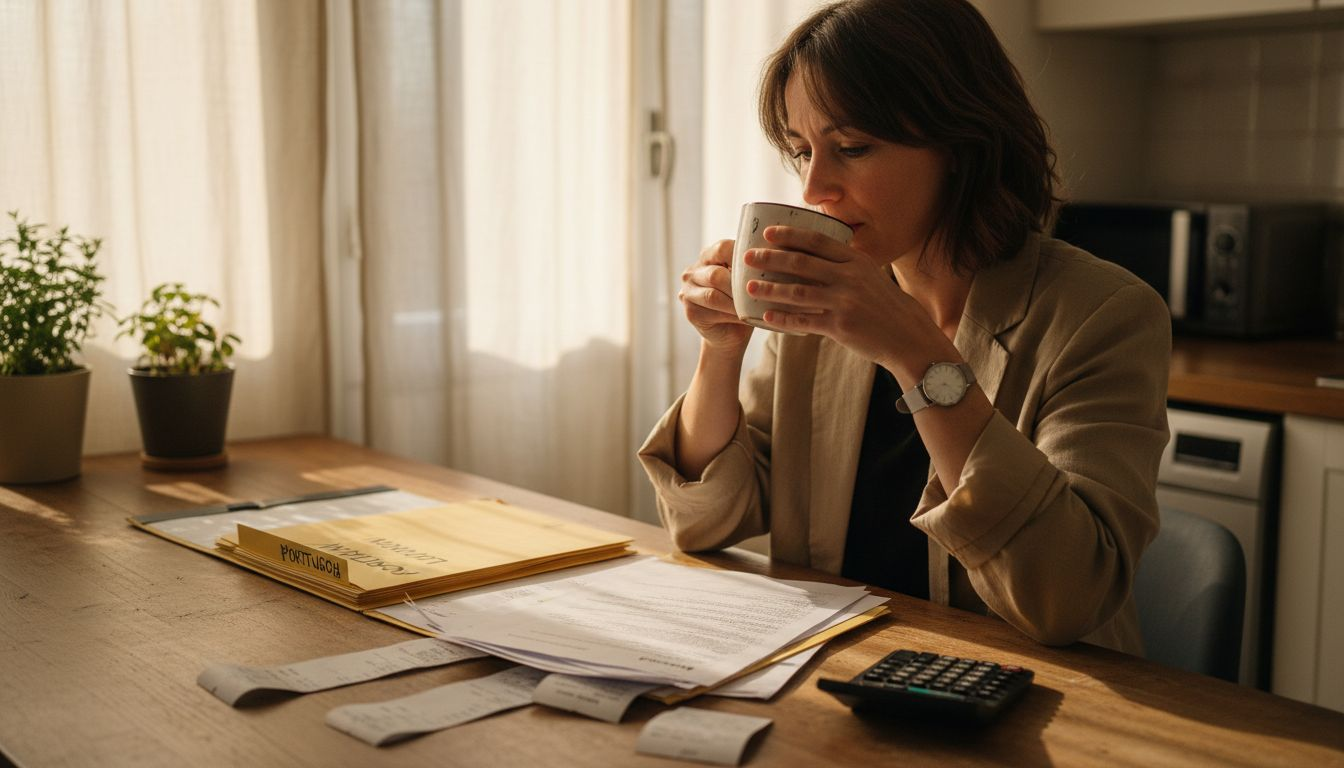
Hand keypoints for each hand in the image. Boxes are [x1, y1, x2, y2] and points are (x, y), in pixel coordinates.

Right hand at [679, 239, 753, 352]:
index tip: (764, 267)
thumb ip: (752, 267)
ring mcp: (688, 292)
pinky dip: (732, 315)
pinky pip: (713, 311)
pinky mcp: (690, 312)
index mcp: (707, 256)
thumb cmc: (744, 301)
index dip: (743, 257)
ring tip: (754, 306)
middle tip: (761, 292)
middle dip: (740, 286)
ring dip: (736, 302)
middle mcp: (692, 272)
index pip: (722, 248)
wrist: (732, 334)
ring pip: (713, 295)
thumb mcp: (748, 280)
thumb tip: (773, 256)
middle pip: (716, 274)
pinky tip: (746, 317)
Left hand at [743, 226, 934, 370]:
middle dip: (771, 258)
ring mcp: (845, 302)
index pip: (818, 241)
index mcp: (856, 261)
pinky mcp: (840, 327)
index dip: (790, 235)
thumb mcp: (870, 276)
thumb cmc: (885, 305)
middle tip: (748, 256)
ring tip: (749, 288)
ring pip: (798, 292)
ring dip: (770, 289)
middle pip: (801, 263)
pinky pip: (804, 321)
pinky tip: (767, 316)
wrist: (908, 336)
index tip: (768, 232)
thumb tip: (813, 253)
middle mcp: (850, 278)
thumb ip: (845, 265)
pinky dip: (783, 318)